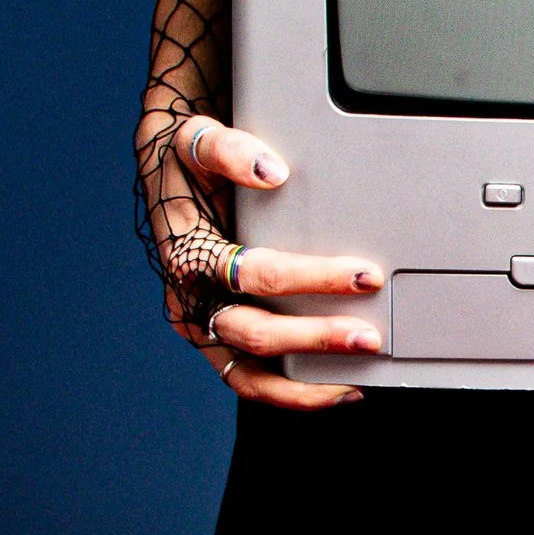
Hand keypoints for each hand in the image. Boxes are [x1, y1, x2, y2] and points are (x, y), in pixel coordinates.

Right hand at [157, 111, 383, 413]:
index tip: (363, 276)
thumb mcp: (197, 142)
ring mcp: (203, 327)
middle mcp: (191, 301)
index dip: (313, 279)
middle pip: (257, 334)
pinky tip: (333, 389)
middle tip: (368, 336)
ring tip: (355, 384)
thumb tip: (272, 172)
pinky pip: (251, 381)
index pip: (257, 275)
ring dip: (306, 385)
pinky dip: (292, 393)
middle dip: (317, 338)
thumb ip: (229, 151)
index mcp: (189, 257)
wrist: (164, 174)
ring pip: (251, 376)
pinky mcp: (217, 341)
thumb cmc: (186, 162)